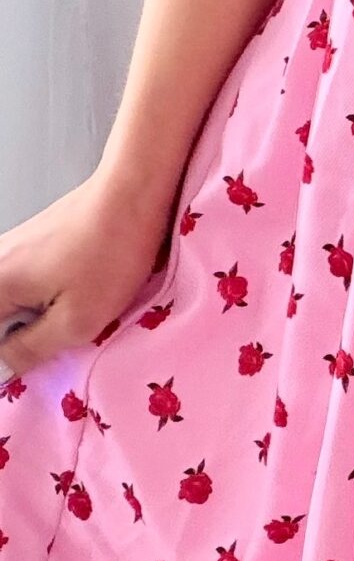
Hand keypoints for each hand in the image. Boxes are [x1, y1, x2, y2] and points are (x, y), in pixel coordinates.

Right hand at [0, 170, 169, 381]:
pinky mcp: (32, 243)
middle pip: (0, 319)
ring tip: (70, 313)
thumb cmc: (111, 252)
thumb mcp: (75, 321)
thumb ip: (29, 351)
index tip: (34, 356)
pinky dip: (45, 297)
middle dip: (20, 337)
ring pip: (12, 303)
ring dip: (36, 318)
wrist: (133, 192)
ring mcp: (12, 250)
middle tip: (58, 337)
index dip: (8, 356)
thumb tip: (3, 369)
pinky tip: (76, 293)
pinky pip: (25, 284)